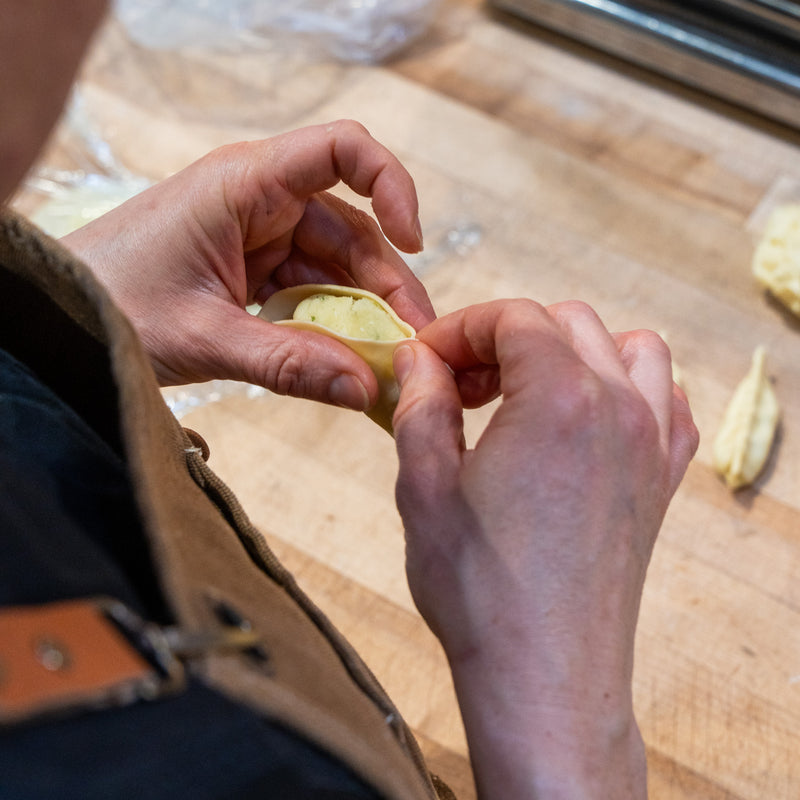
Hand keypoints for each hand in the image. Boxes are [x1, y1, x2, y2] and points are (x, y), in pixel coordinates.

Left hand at [62, 120, 434, 410]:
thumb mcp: (205, 337)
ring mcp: (260, 237)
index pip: (341, 150)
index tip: (415, 241)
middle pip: (353, 229)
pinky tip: (349, 363)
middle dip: (388, 286)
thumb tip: (365, 389)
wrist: (60, 318)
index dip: (391, 184)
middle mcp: (262, 202)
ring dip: (365, 315)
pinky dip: (333, 327)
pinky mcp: (255, 271)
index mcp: (246, 185)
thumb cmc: (112, 304)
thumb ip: (288, 363)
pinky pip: (311, 292)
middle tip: (416, 346)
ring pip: (337, 267)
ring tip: (390, 365)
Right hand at [392, 299, 697, 798]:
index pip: (512, 317)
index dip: (460, 328)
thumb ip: (421, 401)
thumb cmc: (480, 587)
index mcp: (557, 397)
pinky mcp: (662, 479)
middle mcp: (618, 406)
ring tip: (526, 392)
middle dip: (505, 337)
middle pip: (565, 323)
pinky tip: (583, 420)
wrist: (543, 672)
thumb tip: (419, 357)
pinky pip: (665, 400)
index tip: (429, 358)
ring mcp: (651, 442)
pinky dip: (626, 388)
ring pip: (627, 348)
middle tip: (463, 383)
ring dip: (571, 351)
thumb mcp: (423, 484)